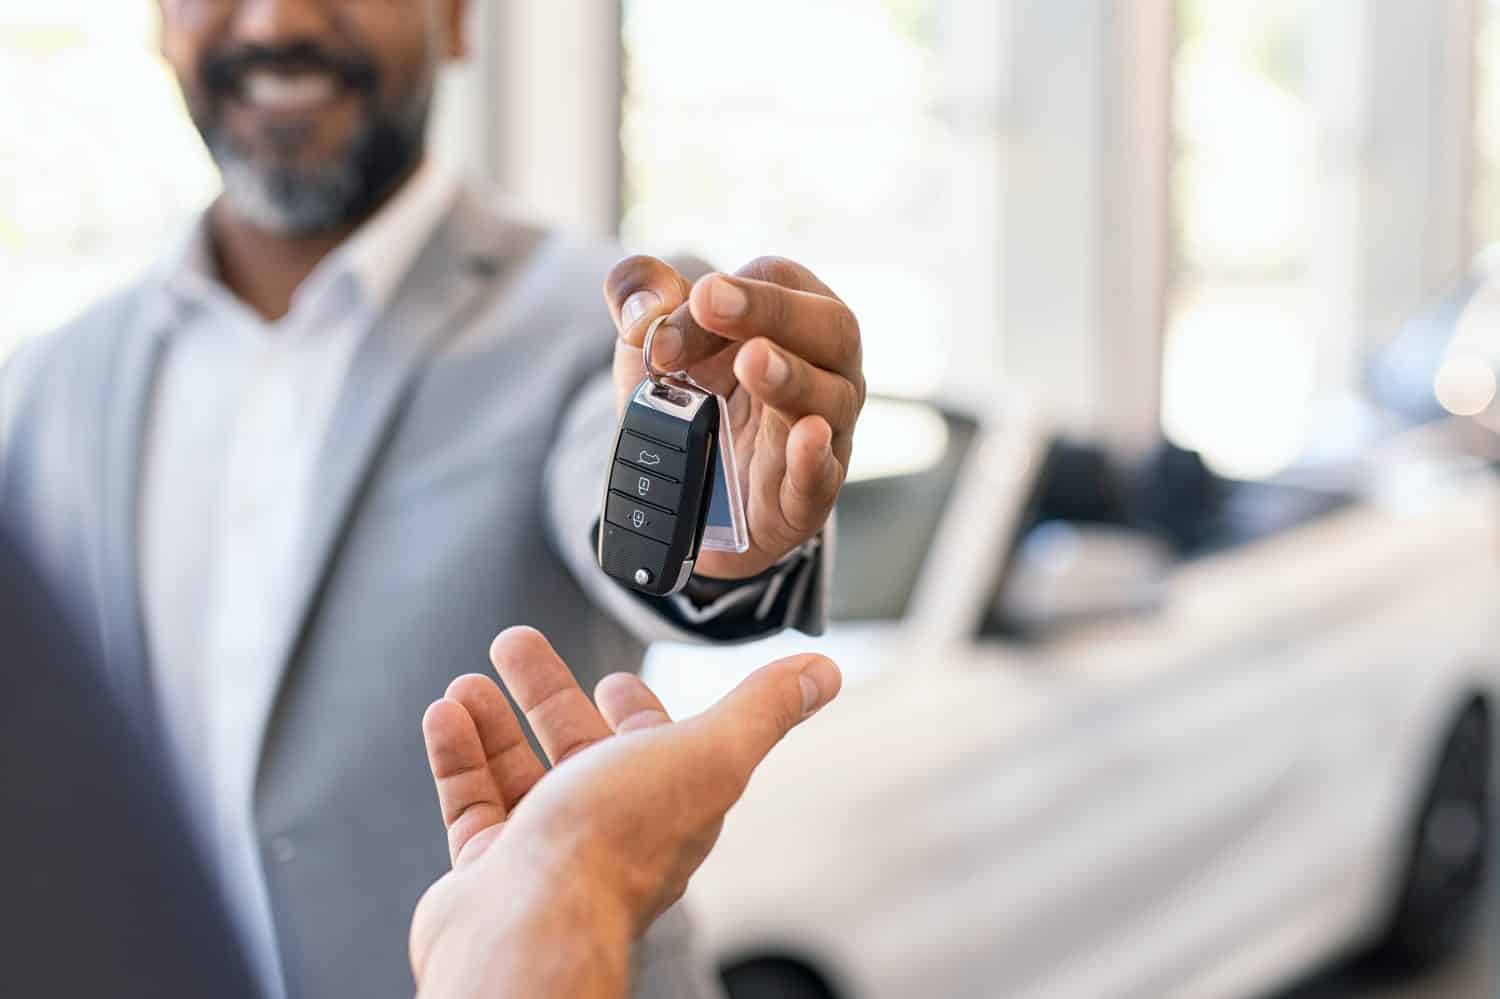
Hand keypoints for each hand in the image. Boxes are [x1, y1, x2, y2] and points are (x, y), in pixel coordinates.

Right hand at [409, 627, 841, 998]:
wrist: (530, 924)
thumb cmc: (615, 846)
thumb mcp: (708, 752)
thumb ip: (761, 709)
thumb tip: (820, 675)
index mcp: (665, 800)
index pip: (655, 747)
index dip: (636, 710)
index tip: (615, 678)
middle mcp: (607, 827)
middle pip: (575, 747)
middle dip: (547, 693)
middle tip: (515, 646)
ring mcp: (546, 852)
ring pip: (518, 773)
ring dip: (495, 721)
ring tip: (470, 681)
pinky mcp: (490, 871)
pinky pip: (471, 804)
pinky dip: (459, 757)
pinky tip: (447, 717)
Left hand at [604, 256, 864, 578]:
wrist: (683, 489)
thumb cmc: (688, 399)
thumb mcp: (650, 339)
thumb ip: (638, 295)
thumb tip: (647, 306)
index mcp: (793, 317)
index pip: (778, 281)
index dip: (733, 291)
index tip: (688, 307)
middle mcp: (824, 369)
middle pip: (832, 329)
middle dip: (773, 311)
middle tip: (713, 305)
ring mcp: (826, 433)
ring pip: (832, 401)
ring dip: (791, 378)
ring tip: (752, 362)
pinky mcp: (808, 496)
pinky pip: (823, 476)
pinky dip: (814, 457)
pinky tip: (805, 435)